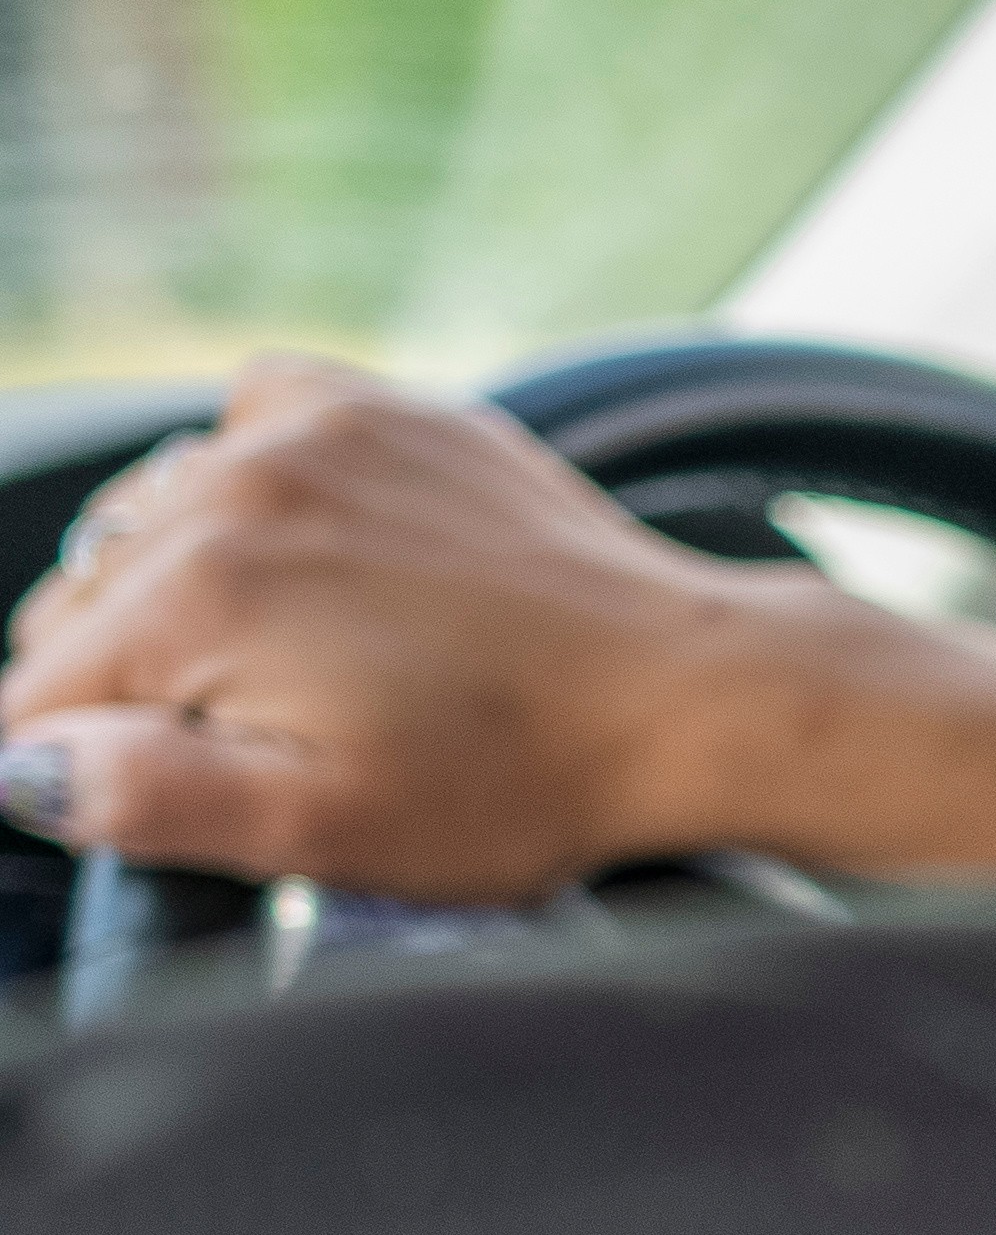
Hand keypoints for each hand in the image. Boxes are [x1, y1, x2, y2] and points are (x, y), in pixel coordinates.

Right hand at [4, 354, 995, 895]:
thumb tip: (27, 767)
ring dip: (184, 585)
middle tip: (253, 735)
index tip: (160, 782)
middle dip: (132, 674)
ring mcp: (303, 431)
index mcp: (197, 597)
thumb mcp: (323, 828)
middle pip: (84, 601)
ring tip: (298, 661)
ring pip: (151, 518)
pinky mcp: (370, 405)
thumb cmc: (526, 773)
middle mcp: (230, 490)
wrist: (691, 692)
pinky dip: (250, 486)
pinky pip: (242, 425)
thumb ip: (147, 798)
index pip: (39, 693)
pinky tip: (318, 553)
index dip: (83, 757)